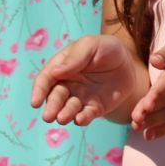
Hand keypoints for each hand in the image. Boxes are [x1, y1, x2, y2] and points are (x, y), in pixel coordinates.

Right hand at [31, 34, 146, 125]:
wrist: (129, 62)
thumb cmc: (106, 49)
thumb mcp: (91, 45)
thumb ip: (75, 57)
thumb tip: (55, 73)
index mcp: (61, 68)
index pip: (45, 79)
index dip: (39, 91)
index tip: (36, 102)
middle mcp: (67, 85)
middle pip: (55, 97)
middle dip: (51, 107)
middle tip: (49, 116)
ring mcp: (80, 98)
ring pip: (68, 109)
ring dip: (64, 115)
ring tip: (63, 118)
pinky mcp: (93, 108)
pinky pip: (86, 115)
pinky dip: (82, 119)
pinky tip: (80, 120)